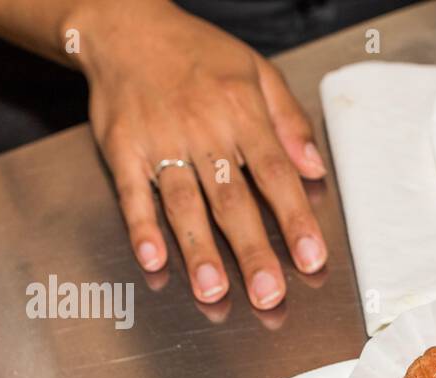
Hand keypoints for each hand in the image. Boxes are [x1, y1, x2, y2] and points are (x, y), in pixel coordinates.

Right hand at [80, 0, 326, 307]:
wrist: (124, 26)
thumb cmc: (196, 53)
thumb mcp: (256, 71)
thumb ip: (289, 121)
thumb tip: (314, 168)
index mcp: (241, 112)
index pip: (276, 174)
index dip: (295, 219)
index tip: (310, 258)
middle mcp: (202, 129)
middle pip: (232, 199)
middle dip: (251, 250)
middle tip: (267, 293)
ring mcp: (159, 140)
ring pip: (184, 203)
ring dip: (198, 250)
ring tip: (213, 290)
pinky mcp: (122, 148)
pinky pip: (133, 192)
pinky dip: (142, 227)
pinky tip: (153, 258)